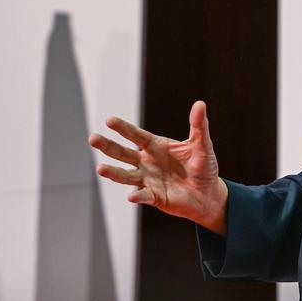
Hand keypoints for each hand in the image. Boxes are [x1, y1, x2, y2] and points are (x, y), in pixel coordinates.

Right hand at [89, 100, 228, 234]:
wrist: (208, 194)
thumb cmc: (203, 167)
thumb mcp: (202, 145)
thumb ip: (199, 126)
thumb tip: (200, 103)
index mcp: (156, 146)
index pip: (136, 135)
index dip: (123, 128)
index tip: (109, 121)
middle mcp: (147, 162)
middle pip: (123, 153)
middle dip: (107, 146)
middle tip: (92, 138)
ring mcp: (148, 180)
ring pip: (126, 175)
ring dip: (113, 173)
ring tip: (100, 168)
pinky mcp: (154, 197)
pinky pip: (143, 196)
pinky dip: (137, 196)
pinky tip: (132, 195)